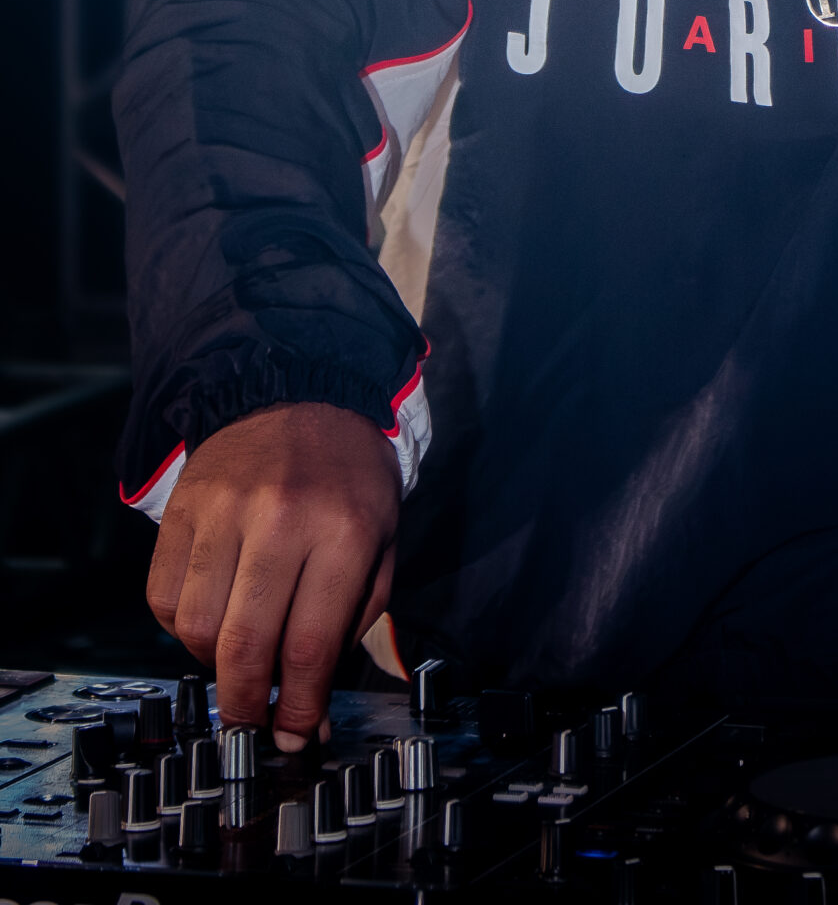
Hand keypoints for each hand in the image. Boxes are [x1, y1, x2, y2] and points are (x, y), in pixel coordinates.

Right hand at [146, 402, 400, 747]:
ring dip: (213, 664)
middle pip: (244, 646)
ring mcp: (223, 510)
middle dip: (247, 705)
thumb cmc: (348, 480)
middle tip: (253, 723)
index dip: (299, 709)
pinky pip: (163, 598)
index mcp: (343, 531)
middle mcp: (280, 519)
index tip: (295, 737)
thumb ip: (352, 625)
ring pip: (194, 628)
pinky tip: (212, 614)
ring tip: (238, 654)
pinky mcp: (181, 507)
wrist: (302, 395)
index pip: (311, 646)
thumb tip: (313, 711)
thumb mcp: (380, 543)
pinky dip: (181, 626)